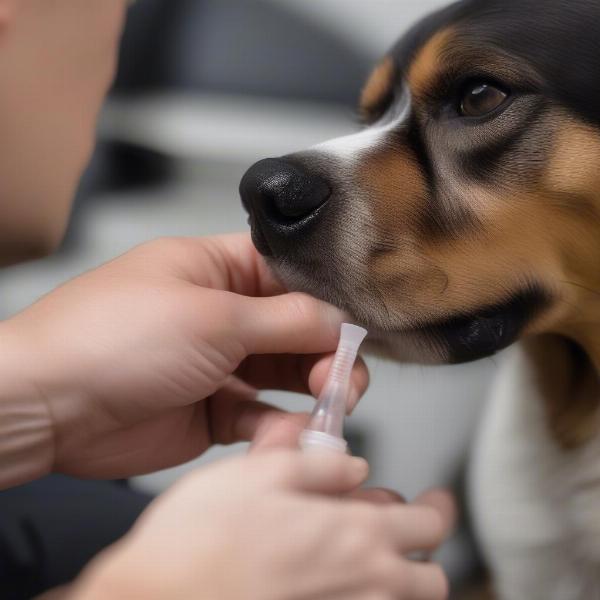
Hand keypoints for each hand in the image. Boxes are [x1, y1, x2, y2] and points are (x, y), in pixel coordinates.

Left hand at [0, 234, 367, 484]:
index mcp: (215, 268)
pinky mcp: (210, 410)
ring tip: (330, 407)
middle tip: (343, 379)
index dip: (326, 301)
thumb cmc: (112, 338)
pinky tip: (286, 434)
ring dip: (311, 392)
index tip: (355, 328)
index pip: (289, 276)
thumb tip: (338, 321)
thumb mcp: (213, 318)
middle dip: (325, 353)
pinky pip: (258, 415)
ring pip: (283, 375)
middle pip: (294, 329)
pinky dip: (277, 427)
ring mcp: (216, 363)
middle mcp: (220, 313)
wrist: (48, 407)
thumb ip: (284, 321)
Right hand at [73, 450, 453, 599]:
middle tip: (394, 531)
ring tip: (360, 558)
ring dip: (396, 581)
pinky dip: (360, 595)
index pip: (428, 525)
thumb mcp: (258, 475)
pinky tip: (324, 580)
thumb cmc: (200, 540)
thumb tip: (354, 465)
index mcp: (353, 536)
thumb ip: (316, 467)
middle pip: (431, 581)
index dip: (439, 508)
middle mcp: (361, 588)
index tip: (436, 499)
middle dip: (422, 552)